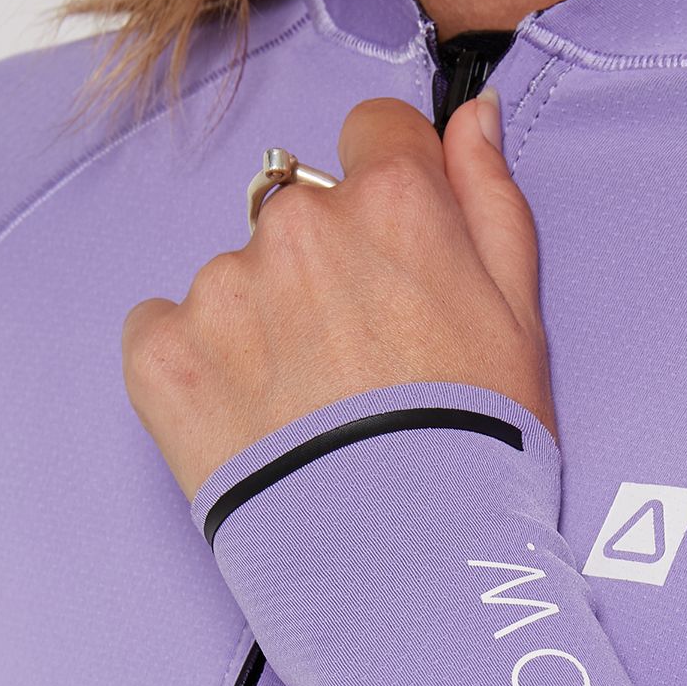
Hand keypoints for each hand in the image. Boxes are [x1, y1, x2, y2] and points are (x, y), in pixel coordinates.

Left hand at [123, 91, 553, 499]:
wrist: (404, 567)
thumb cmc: (479, 452)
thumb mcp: (522, 323)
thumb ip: (491, 202)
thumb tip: (469, 118)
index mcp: (393, 207)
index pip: (376, 134)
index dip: (393, 195)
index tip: (397, 257)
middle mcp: (299, 227)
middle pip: (303, 212)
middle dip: (327, 269)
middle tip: (358, 365)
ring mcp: (222, 291)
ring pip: (238, 276)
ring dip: (263, 323)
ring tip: (306, 413)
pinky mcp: (164, 355)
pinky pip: (165, 328)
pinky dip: (197, 365)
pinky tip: (249, 422)